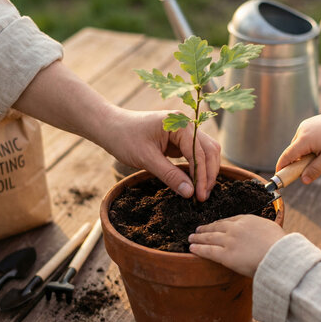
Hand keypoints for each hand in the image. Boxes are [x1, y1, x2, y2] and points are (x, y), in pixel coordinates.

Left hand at [99, 105, 220, 201]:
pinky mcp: (179, 139)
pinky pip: (196, 154)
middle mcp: (186, 124)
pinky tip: (194, 183)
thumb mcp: (147, 159)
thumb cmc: (125, 138)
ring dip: (206, 171)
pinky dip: (198, 168)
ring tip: (201, 192)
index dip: (201, 176)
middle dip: (208, 174)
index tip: (199, 196)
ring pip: (206, 152)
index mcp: (180, 124)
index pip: (199, 153)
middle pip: (210, 150)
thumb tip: (190, 193)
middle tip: (203, 197)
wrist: (110, 127)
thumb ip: (170, 175)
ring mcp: (184, 131)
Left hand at [188, 215, 285, 276]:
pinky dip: (198, 249)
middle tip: (198, 229)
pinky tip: (191, 249)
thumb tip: (263, 234)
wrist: (279, 256)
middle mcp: (236, 228)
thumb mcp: (273, 229)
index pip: (230, 220)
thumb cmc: (281, 246)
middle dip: (206, 228)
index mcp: (248, 219)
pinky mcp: (225, 255)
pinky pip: (208, 251)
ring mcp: (229, 241)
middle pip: (217, 226)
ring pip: (210, 237)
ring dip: (198, 238)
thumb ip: (263, 229)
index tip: (215, 225)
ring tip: (191, 238)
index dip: (220, 223)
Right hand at [276, 109, 320, 183]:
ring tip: (319, 155)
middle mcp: (302, 130)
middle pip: (292, 150)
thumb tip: (303, 180)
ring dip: (302, 152)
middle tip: (306, 169)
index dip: (281, 166)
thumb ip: (315, 170)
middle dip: (296, 161)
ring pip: (298, 143)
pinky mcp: (311, 122)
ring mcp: (306, 124)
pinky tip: (320, 146)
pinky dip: (307, 144)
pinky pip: (304, 136)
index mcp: (304, 139)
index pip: (287, 156)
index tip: (278, 175)